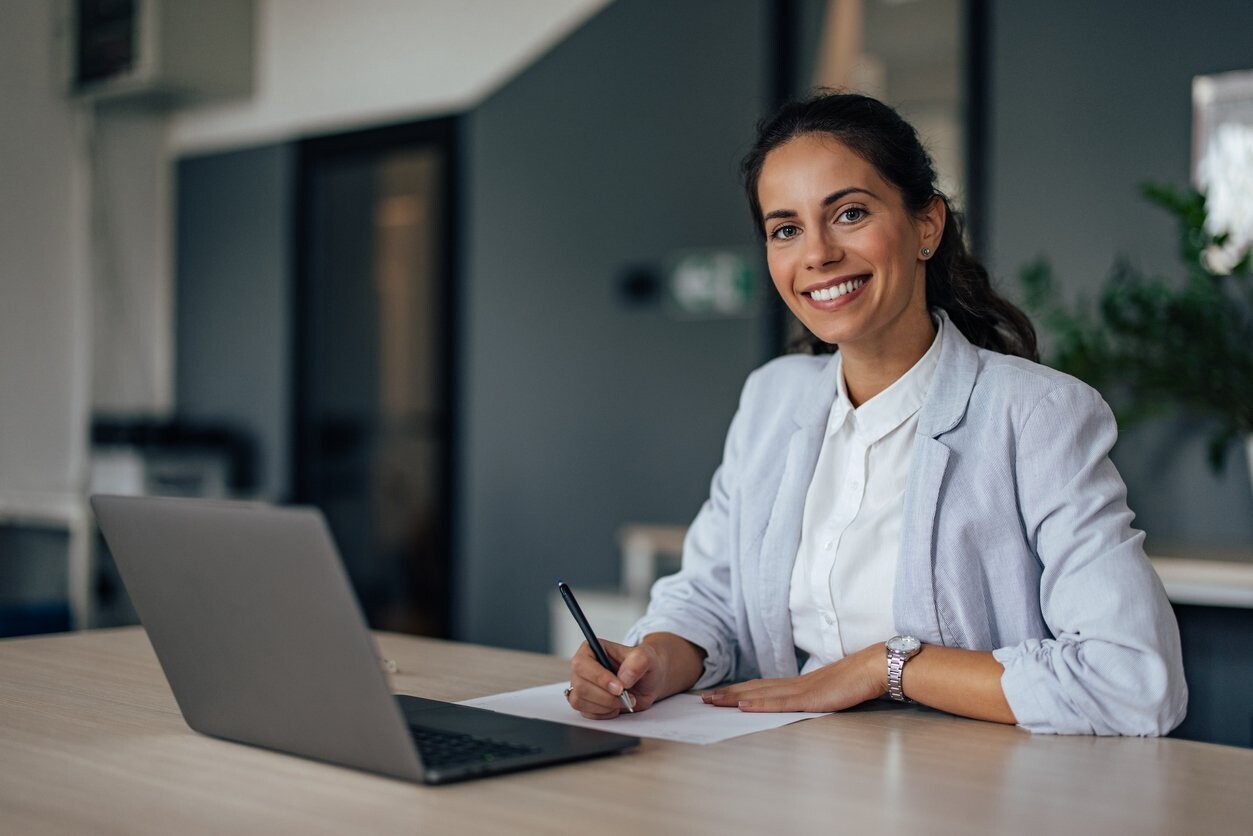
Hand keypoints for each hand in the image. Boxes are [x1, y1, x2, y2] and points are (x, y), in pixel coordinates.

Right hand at [566, 638, 665, 718]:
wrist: (647, 682)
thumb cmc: (643, 665)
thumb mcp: (646, 657)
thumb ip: (637, 662)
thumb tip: (624, 678)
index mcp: (590, 649)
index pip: (582, 664)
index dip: (599, 677)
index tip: (619, 687)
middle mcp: (582, 668)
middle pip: (580, 686)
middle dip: (606, 696)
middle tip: (626, 696)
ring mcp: (581, 686)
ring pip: (581, 701)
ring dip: (606, 706)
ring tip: (623, 700)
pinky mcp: (584, 703)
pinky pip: (587, 714)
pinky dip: (605, 714)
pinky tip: (616, 706)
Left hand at [702, 642, 887, 712]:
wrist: (874, 667)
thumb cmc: (857, 679)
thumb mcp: (830, 691)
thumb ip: (815, 696)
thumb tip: (805, 702)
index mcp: (798, 684)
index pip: (762, 688)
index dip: (739, 691)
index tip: (719, 694)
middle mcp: (794, 684)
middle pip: (754, 689)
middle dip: (728, 694)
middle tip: (704, 700)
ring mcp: (800, 690)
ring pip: (760, 695)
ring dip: (734, 698)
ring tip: (713, 702)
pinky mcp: (809, 698)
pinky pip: (779, 703)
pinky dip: (759, 705)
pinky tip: (743, 707)